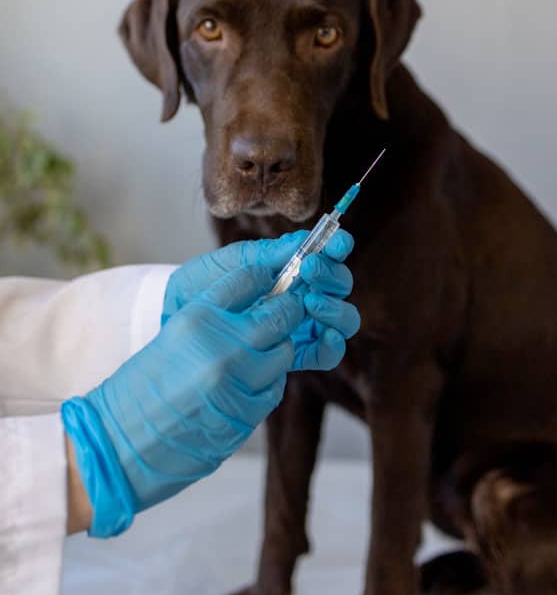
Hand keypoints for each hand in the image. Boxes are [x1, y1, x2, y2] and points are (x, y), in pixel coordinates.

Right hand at [62, 266, 303, 536]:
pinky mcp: (246, 415)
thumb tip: (261, 297)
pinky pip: (273, 389)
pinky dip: (266, 384)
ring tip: (253, 358)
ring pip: (283, 353)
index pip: (250, 279)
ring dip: (275, 353)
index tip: (273, 281)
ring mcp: (237, 383)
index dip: (267, 278)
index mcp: (197, 318)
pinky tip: (244, 387)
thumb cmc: (140, 389)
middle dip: (286, 313)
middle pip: (280, 315)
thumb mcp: (174, 335)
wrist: (118, 444)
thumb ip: (216, 316)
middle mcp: (221, 346)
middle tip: (282, 315)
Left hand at [163, 229, 360, 370]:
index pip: (326, 256)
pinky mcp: (296, 355)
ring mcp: (302, 326)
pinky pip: (329, 353)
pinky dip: (332, 344)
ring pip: (343, 319)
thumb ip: (265, 256)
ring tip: (311, 303)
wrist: (175, 324)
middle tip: (309, 270)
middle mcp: (302, 295)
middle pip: (340, 286)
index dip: (338, 247)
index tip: (337, 243)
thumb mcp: (229, 265)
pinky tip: (321, 335)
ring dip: (335, 308)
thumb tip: (301, 239)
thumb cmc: (200, 289)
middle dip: (332, 276)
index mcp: (289, 269)